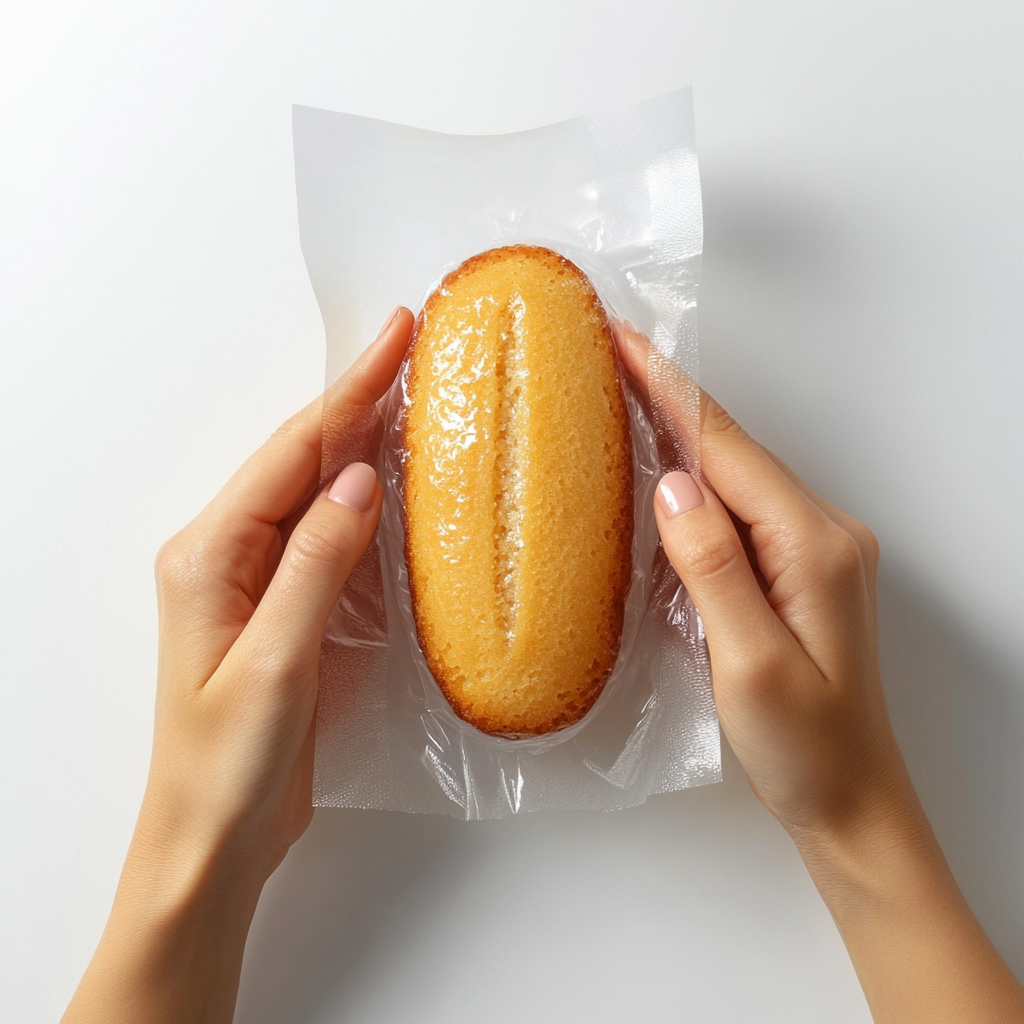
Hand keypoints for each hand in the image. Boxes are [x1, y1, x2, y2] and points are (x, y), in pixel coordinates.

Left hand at [62, 306, 413, 1023]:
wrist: (212, 838)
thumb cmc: (227, 764)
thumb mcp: (275, 662)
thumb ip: (315, 564)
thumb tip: (359, 477)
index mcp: (210, 554)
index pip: (292, 453)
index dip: (348, 390)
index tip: (395, 336)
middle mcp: (226, 553)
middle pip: (300, 457)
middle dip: (356, 398)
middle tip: (409, 344)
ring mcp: (255, 578)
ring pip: (315, 489)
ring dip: (362, 439)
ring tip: (410, 393)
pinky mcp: (283, 606)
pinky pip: (328, 534)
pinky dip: (364, 498)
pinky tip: (395, 480)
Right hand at [614, 321, 1023, 1023]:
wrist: (852, 801)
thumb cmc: (807, 748)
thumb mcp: (752, 663)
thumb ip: (715, 567)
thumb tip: (673, 484)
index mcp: (812, 544)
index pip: (725, 449)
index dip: (669, 391)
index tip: (621, 341)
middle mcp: (819, 532)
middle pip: (730, 449)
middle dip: (667, 398)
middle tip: (606, 355)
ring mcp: (809, 550)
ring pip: (730, 476)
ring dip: (676, 436)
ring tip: (618, 398)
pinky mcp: (792, 571)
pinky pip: (734, 511)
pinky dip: (691, 484)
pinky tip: (657, 473)